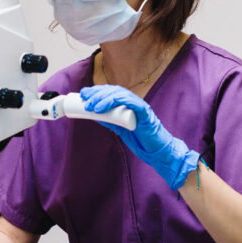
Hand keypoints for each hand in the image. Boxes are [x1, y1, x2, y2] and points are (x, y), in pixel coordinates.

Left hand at [80, 85, 200, 189]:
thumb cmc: (141, 141)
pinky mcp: (145, 113)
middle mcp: (134, 102)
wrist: (157, 152)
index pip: (111, 92)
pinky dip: (117, 101)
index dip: (97, 91)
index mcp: (128, 105)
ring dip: (103, 98)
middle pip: (114, 90)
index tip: (84, 94)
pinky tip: (104, 107)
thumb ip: (110, 121)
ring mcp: (140, 106)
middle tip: (85, 99)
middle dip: (97, 93)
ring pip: (120, 94)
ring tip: (92, 106)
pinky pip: (131, 102)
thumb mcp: (120, 129)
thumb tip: (94, 115)